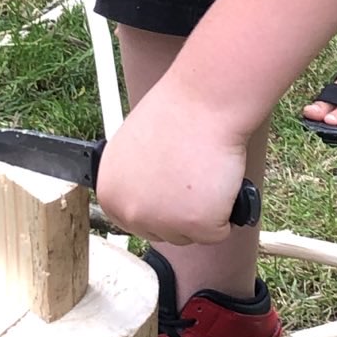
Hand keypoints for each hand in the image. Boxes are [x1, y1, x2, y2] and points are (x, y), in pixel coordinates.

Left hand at [95, 78, 251, 246]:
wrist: (204, 102)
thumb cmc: (175, 114)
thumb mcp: (132, 151)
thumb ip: (133, 181)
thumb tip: (145, 199)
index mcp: (110, 194)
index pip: (136, 222)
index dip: (160, 204)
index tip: (171, 185)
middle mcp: (130, 213)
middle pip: (164, 233)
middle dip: (182, 210)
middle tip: (191, 174)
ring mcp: (163, 222)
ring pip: (190, 235)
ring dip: (204, 210)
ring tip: (202, 171)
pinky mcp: (198, 225)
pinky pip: (219, 231)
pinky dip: (227, 209)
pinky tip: (219, 179)